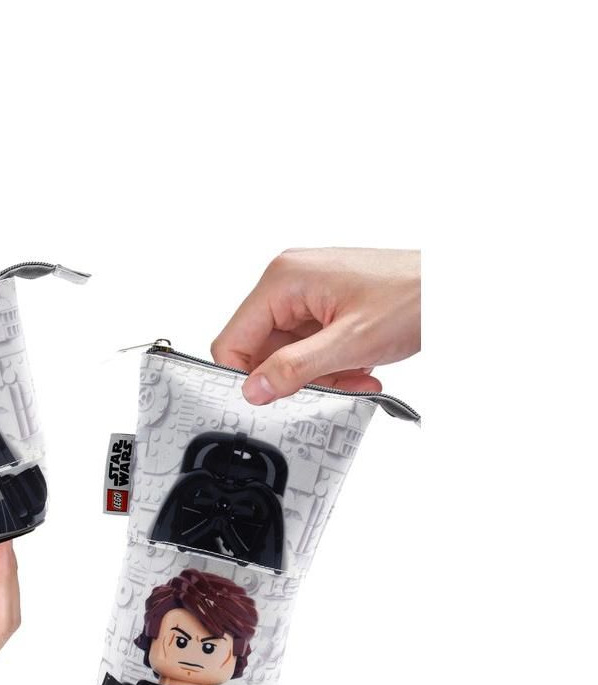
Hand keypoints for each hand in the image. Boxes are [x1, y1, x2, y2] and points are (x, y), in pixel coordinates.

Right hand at [211, 248, 419, 403]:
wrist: (457, 285)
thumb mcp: (349, 343)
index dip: (245, 376)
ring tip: (354, 375)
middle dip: (294, 376)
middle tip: (327, 387)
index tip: (269, 399)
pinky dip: (332, 364)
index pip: (233, 339)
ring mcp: (307, 292)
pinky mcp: (325, 305)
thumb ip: (294, 368)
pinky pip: (310, 346)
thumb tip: (253, 388)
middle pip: (262, 349)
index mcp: (283, 280)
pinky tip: (359, 366)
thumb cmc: (415, 296)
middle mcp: (289, 281)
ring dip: (318, 374)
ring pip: (289, 353)